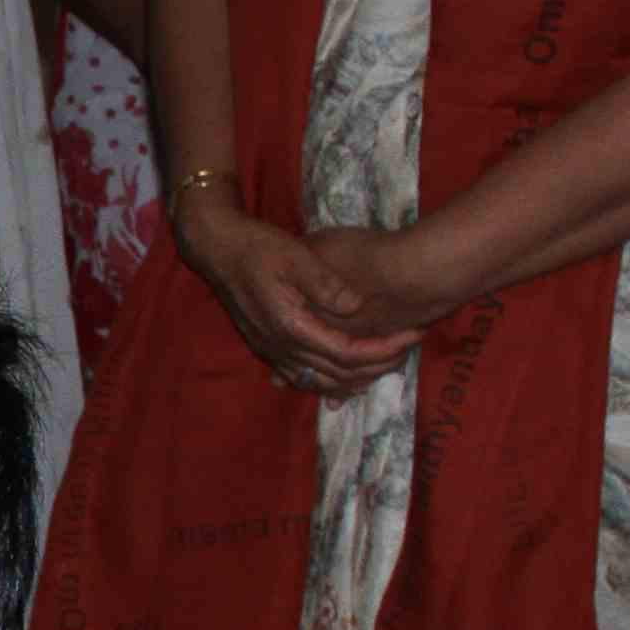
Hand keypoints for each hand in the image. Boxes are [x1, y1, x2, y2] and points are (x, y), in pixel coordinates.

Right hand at [177, 196, 420, 397]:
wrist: (217, 250)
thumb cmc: (257, 248)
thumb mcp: (295, 257)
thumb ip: (326, 283)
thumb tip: (358, 304)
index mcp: (292, 327)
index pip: (348, 353)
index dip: (384, 349)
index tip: (411, 336)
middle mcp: (281, 348)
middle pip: (339, 374)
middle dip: (378, 366)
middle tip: (408, 349)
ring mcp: (272, 351)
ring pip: (321, 382)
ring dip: (355, 378)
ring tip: (386, 364)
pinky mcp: (267, 348)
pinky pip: (303, 377)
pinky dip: (330, 380)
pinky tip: (346, 376)